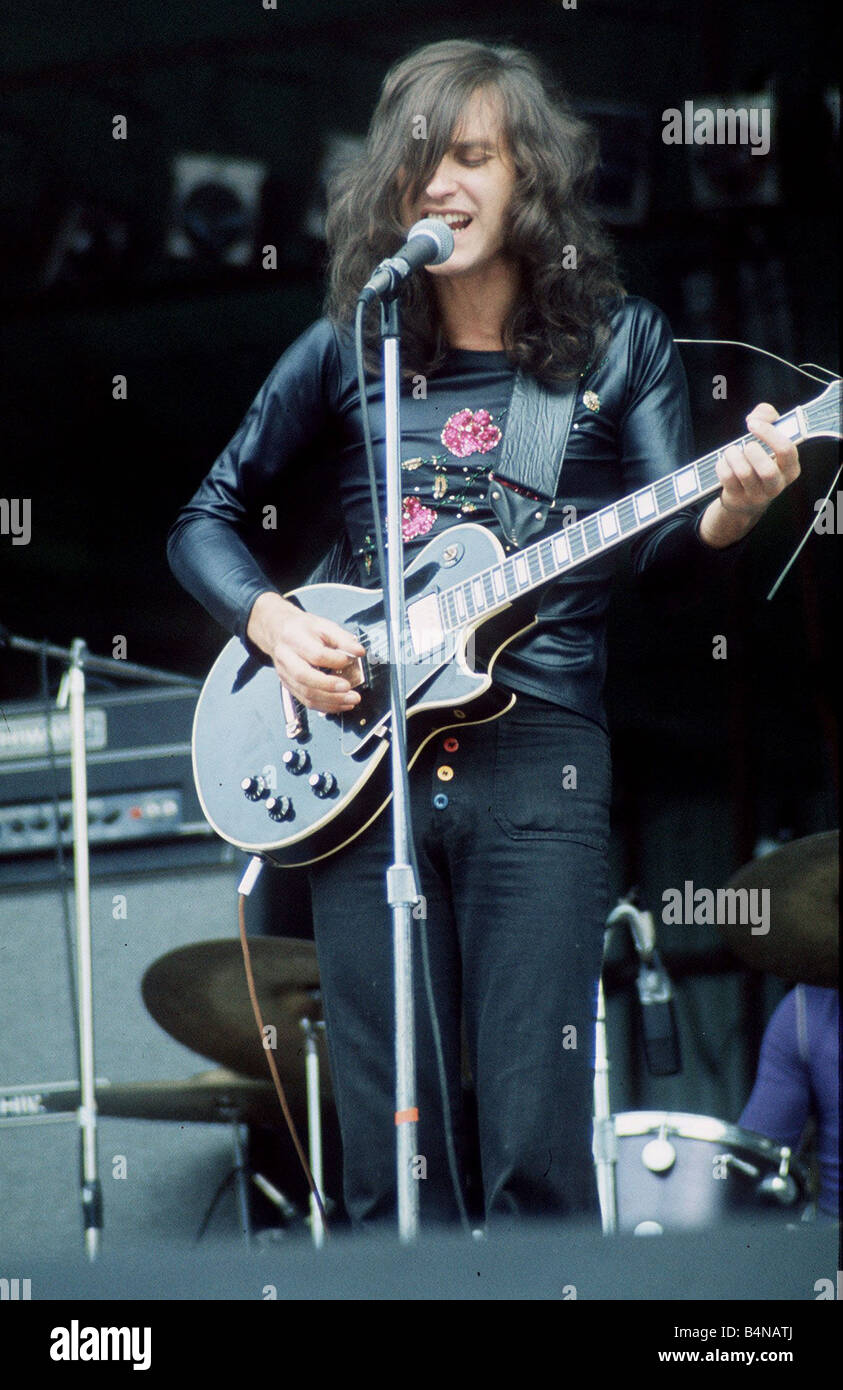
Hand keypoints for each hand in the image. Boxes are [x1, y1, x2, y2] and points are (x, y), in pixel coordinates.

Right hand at [246, 591, 365, 712]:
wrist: (279, 633)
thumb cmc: (303, 629)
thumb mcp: (324, 626)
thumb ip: (343, 639)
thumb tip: (359, 652)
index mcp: (295, 639)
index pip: (315, 654)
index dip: (335, 660)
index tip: (350, 660)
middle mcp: (286, 658)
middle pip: (305, 677)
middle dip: (330, 687)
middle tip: (349, 689)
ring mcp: (285, 675)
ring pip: (305, 693)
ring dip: (331, 700)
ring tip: (350, 700)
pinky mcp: (289, 686)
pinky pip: (306, 701)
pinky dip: (326, 706)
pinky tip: (340, 704)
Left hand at [700, 403, 800, 546]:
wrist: (744, 496)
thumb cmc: (759, 458)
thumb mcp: (768, 435)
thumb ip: (767, 415)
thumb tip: (754, 418)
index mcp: (791, 468)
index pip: (786, 450)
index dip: (768, 433)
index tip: (751, 424)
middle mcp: (777, 485)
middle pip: (767, 470)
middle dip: (751, 451)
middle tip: (746, 445)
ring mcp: (757, 495)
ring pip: (744, 473)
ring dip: (733, 455)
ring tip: (731, 451)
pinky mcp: (738, 499)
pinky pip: (727, 477)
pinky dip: (722, 464)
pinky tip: (724, 462)